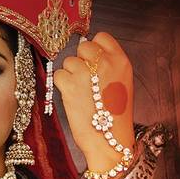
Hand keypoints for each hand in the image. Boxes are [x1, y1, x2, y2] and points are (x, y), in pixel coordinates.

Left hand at [53, 32, 134, 178]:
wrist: (109, 141)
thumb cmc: (115, 116)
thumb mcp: (121, 83)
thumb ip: (108, 65)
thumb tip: (87, 51)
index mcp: (121, 61)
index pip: (102, 37)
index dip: (94, 47)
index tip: (93, 61)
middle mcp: (104, 63)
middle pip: (83, 46)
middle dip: (81, 61)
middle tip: (86, 81)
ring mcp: (86, 73)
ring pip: (68, 61)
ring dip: (70, 74)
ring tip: (81, 92)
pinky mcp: (69, 85)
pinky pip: (58, 74)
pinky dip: (61, 85)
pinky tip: (73, 98)